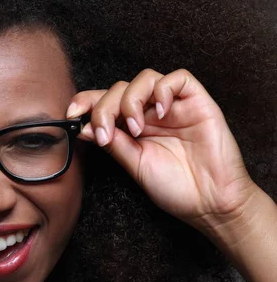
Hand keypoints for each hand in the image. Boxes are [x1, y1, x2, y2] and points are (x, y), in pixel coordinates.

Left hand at [67, 68, 256, 231]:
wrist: (210, 203)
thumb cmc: (175, 187)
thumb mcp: (134, 164)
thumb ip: (113, 143)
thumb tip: (83, 126)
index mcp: (133, 127)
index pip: (105, 102)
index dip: (86, 101)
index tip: (71, 113)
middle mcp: (151, 113)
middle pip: (119, 89)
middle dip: (104, 108)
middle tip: (105, 134)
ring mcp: (174, 106)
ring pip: (144, 79)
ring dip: (131, 100)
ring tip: (135, 128)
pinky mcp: (198, 102)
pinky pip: (178, 78)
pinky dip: (163, 90)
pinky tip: (161, 113)